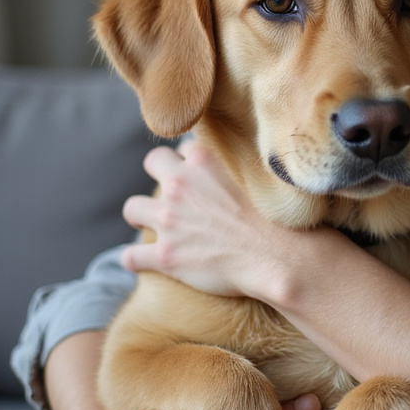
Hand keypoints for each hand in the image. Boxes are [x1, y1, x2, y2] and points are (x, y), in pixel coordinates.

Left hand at [120, 140, 275, 297]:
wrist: (277, 258)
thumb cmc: (278, 219)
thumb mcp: (260, 176)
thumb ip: (242, 163)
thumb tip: (255, 153)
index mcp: (203, 161)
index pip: (187, 148)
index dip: (194, 161)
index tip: (204, 175)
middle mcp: (180, 186)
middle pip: (153, 162)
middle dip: (160, 173)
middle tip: (172, 191)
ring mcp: (169, 221)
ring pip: (132, 208)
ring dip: (141, 215)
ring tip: (151, 223)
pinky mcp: (165, 256)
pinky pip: (131, 257)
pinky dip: (134, 260)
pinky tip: (142, 261)